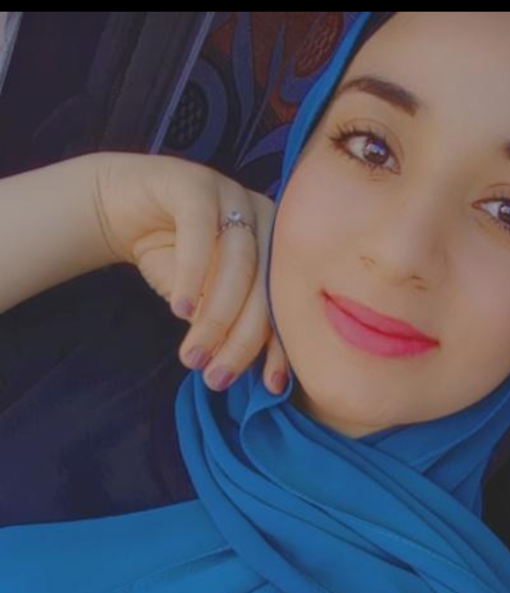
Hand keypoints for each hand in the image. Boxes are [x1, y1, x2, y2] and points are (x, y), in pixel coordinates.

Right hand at [94, 151, 288, 392]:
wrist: (120, 211)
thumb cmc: (171, 260)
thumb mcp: (205, 302)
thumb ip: (229, 326)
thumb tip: (242, 372)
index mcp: (279, 250)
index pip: (287, 305)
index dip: (280, 348)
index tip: (271, 388)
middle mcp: (266, 221)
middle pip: (265, 288)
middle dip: (240, 341)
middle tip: (216, 378)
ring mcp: (234, 196)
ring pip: (237, 266)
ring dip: (215, 318)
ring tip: (193, 355)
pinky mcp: (196, 183)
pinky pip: (201, 233)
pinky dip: (192, 275)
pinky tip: (180, 311)